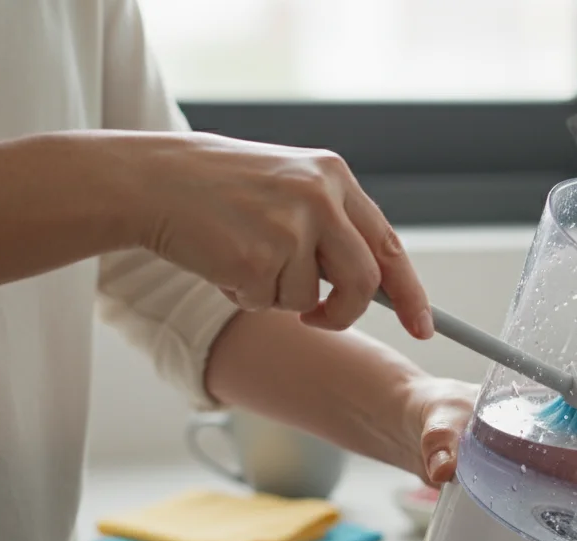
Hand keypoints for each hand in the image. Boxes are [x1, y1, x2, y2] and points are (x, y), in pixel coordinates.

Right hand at [114, 131, 432, 337]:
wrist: (151, 180)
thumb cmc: (217, 188)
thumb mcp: (287, 186)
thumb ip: (329, 225)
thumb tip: (371, 284)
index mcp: (333, 176)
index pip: (389, 245)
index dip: (411, 293)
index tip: (425, 327)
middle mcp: (321, 197)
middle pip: (364, 282)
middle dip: (344, 314)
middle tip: (316, 319)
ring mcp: (290, 227)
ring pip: (310, 300)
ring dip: (277, 297)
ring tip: (242, 260)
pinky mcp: (257, 257)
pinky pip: (267, 303)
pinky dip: (244, 296)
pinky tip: (220, 260)